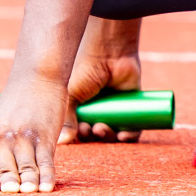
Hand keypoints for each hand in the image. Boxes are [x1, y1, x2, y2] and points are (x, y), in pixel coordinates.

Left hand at [0, 73, 65, 193]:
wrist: (37, 73)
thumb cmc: (19, 100)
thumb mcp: (0, 122)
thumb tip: (4, 173)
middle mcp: (2, 140)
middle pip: (6, 173)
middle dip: (10, 187)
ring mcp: (23, 139)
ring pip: (25, 171)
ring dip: (29, 186)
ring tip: (31, 195)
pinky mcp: (44, 137)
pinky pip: (45, 163)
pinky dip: (47, 177)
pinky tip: (48, 188)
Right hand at [61, 17, 142, 143]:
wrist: (109, 53)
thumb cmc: (85, 71)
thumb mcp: (71, 95)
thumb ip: (66, 118)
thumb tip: (63, 142)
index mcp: (80, 108)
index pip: (80, 131)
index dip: (80, 137)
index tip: (79, 133)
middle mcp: (97, 111)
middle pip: (97, 135)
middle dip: (94, 137)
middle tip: (91, 130)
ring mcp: (114, 110)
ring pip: (113, 134)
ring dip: (108, 137)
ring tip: (103, 129)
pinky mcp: (131, 108)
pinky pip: (132, 128)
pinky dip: (129, 135)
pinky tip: (122, 135)